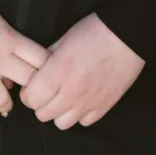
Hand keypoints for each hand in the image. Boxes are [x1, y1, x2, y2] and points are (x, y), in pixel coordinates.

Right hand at [0, 0, 49, 117]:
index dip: (46, 69)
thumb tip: (13, 64)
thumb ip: (8, 40)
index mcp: (10, 39)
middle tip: (26, 92)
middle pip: (29, 82)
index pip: (42, 59)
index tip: (43, 73)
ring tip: (3, 103)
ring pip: (3, 102)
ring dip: (5, 104)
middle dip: (31, 89)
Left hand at [18, 13, 144, 129]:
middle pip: (42, 114)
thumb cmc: (94, 31)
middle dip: (41, 102)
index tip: (33, 84)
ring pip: (62, 123)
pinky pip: (84, 122)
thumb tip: (36, 70)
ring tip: (65, 96)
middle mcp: (71, 92)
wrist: (127, 35)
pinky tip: (83, 98)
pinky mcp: (104, 107)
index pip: (30, 99)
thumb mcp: (64, 38)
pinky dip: (80, 113)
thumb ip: (47, 57)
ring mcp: (89, 103)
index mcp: (58, 72)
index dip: (28, 92)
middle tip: (48, 89)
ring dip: (59, 112)